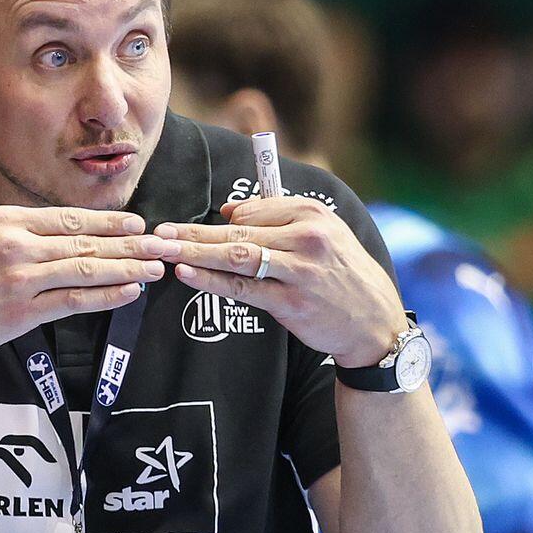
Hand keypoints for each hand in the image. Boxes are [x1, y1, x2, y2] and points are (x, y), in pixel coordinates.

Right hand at [0, 130, 174, 358]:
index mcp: (6, 222)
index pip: (68, 218)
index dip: (106, 221)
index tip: (135, 222)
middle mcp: (20, 249)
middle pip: (86, 242)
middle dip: (130, 244)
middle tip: (162, 244)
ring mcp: (24, 282)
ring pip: (87, 270)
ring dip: (127, 268)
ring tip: (156, 268)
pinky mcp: (24, 313)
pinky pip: (74, 302)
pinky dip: (105, 297)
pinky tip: (130, 292)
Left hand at [158, 196, 405, 367]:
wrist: (374, 322)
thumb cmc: (343, 275)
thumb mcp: (325, 234)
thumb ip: (280, 218)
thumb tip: (230, 213)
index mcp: (312, 214)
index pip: (253, 210)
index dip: (218, 219)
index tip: (187, 225)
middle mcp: (307, 237)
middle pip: (238, 232)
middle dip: (193, 232)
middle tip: (158, 233)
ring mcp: (299, 271)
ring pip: (237, 257)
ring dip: (195, 252)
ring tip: (164, 250)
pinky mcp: (292, 303)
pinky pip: (243, 289)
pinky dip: (212, 280)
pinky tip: (187, 274)